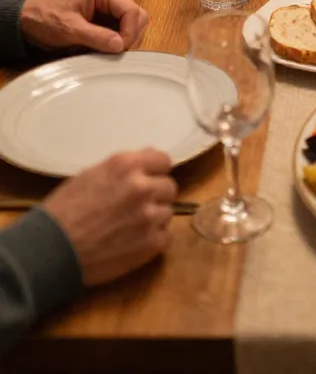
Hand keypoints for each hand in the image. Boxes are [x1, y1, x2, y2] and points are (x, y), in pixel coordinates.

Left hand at [20, 0, 147, 54]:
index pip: (132, 11)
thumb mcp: (69, 29)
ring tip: (107, 51)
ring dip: (124, 40)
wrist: (27, 22)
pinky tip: (103, 48)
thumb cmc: (45, 20)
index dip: (130, 32)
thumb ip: (96, 36)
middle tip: (116, 53)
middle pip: (137, 16)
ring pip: (132, 24)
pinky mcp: (105, 18)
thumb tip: (121, 45)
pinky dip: (117, 42)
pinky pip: (121, 30)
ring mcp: (108, 7)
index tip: (119, 50)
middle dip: (130, 36)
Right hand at [42, 149, 175, 286]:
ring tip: (131, 227)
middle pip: (168, 187)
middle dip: (155, 196)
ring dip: (154, 219)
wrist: (51, 249)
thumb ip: (123, 171)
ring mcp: (149, 216)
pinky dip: (153, 240)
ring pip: (167, 212)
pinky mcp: (151, 244)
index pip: (164, 161)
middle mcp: (142, 187)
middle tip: (136, 207)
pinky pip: (165, 236)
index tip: (149, 180)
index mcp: (126, 165)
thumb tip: (144, 170)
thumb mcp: (92, 175)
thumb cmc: (64, 210)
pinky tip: (134, 242)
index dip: (156, 172)